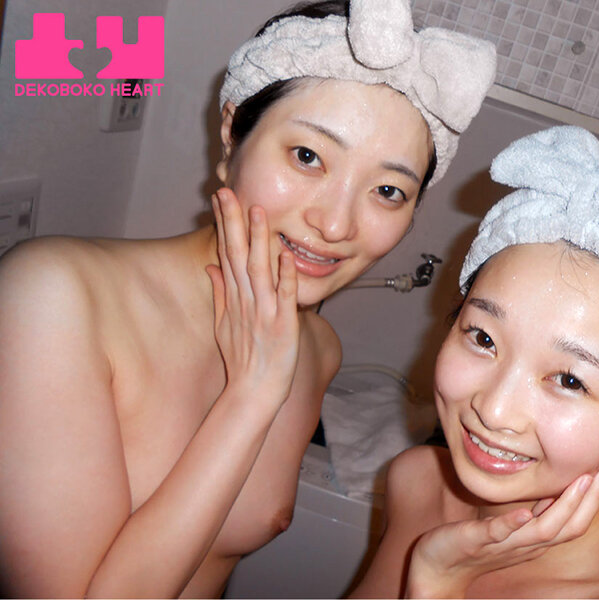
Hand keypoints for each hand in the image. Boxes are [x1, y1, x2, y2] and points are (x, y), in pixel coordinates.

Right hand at [206, 188, 298, 408]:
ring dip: (258, 241)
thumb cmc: (243, 360)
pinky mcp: (283, 326)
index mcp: (234, 297)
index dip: (224, 224)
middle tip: (228, 191)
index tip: (221, 197)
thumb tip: (211, 266)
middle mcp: (246, 301)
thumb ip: (219, 293)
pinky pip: (285, 297)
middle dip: (233, 222)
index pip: (227, 253)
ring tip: (257, 212)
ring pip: (260, 270)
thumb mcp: (224, 324)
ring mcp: (264, 312)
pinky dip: (285, 277)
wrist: (253, 392)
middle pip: (238, 255)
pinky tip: (285, 256)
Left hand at [406, 463, 598, 597]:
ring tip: (579, 480)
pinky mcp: (476, 541)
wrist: (437, 572)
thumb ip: (534, 512)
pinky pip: (497, 534)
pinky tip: (525, 512)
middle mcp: (525, 545)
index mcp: (534, 539)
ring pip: (542, 531)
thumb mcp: (511, 525)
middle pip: (568, 527)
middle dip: (589, 498)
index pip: (575, 521)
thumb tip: (556, 491)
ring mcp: (502, 544)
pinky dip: (512, 524)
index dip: (593, 497)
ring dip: (563, 506)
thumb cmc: (475, 545)